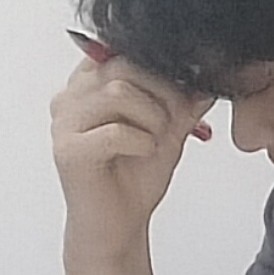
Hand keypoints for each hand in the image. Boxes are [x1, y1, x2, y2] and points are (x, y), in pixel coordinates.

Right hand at [52, 52, 209, 250]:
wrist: (119, 224)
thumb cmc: (135, 176)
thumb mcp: (169, 128)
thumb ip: (183, 99)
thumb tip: (209, 73)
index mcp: (89, 83)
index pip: (124, 49)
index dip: (159, 68)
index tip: (180, 92)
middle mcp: (70, 96)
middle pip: (122, 65)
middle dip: (163, 92)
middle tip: (176, 120)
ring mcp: (64, 123)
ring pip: (118, 93)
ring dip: (153, 119)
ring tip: (157, 140)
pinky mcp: (68, 151)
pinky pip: (116, 131)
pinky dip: (142, 142)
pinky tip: (144, 154)